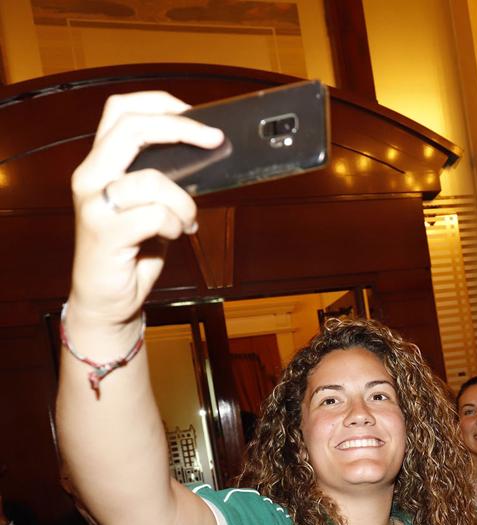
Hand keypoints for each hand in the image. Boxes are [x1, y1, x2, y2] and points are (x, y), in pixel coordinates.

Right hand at [67, 92, 222, 333]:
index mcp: (101, 162)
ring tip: (186, 220)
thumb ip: (164, 175)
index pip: (120, 110)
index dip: (160, 103)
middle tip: (214, 140)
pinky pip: (156, 216)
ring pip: (154, 180)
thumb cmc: (134, 247)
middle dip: (181, 129)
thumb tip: (207, 150)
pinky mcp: (104, 233)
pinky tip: (174, 235)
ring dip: (185, 202)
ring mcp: (94, 204)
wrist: (108, 297)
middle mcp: (90, 176)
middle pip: (131, 128)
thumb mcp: (150, 202)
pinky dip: (177, 226)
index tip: (198, 114)